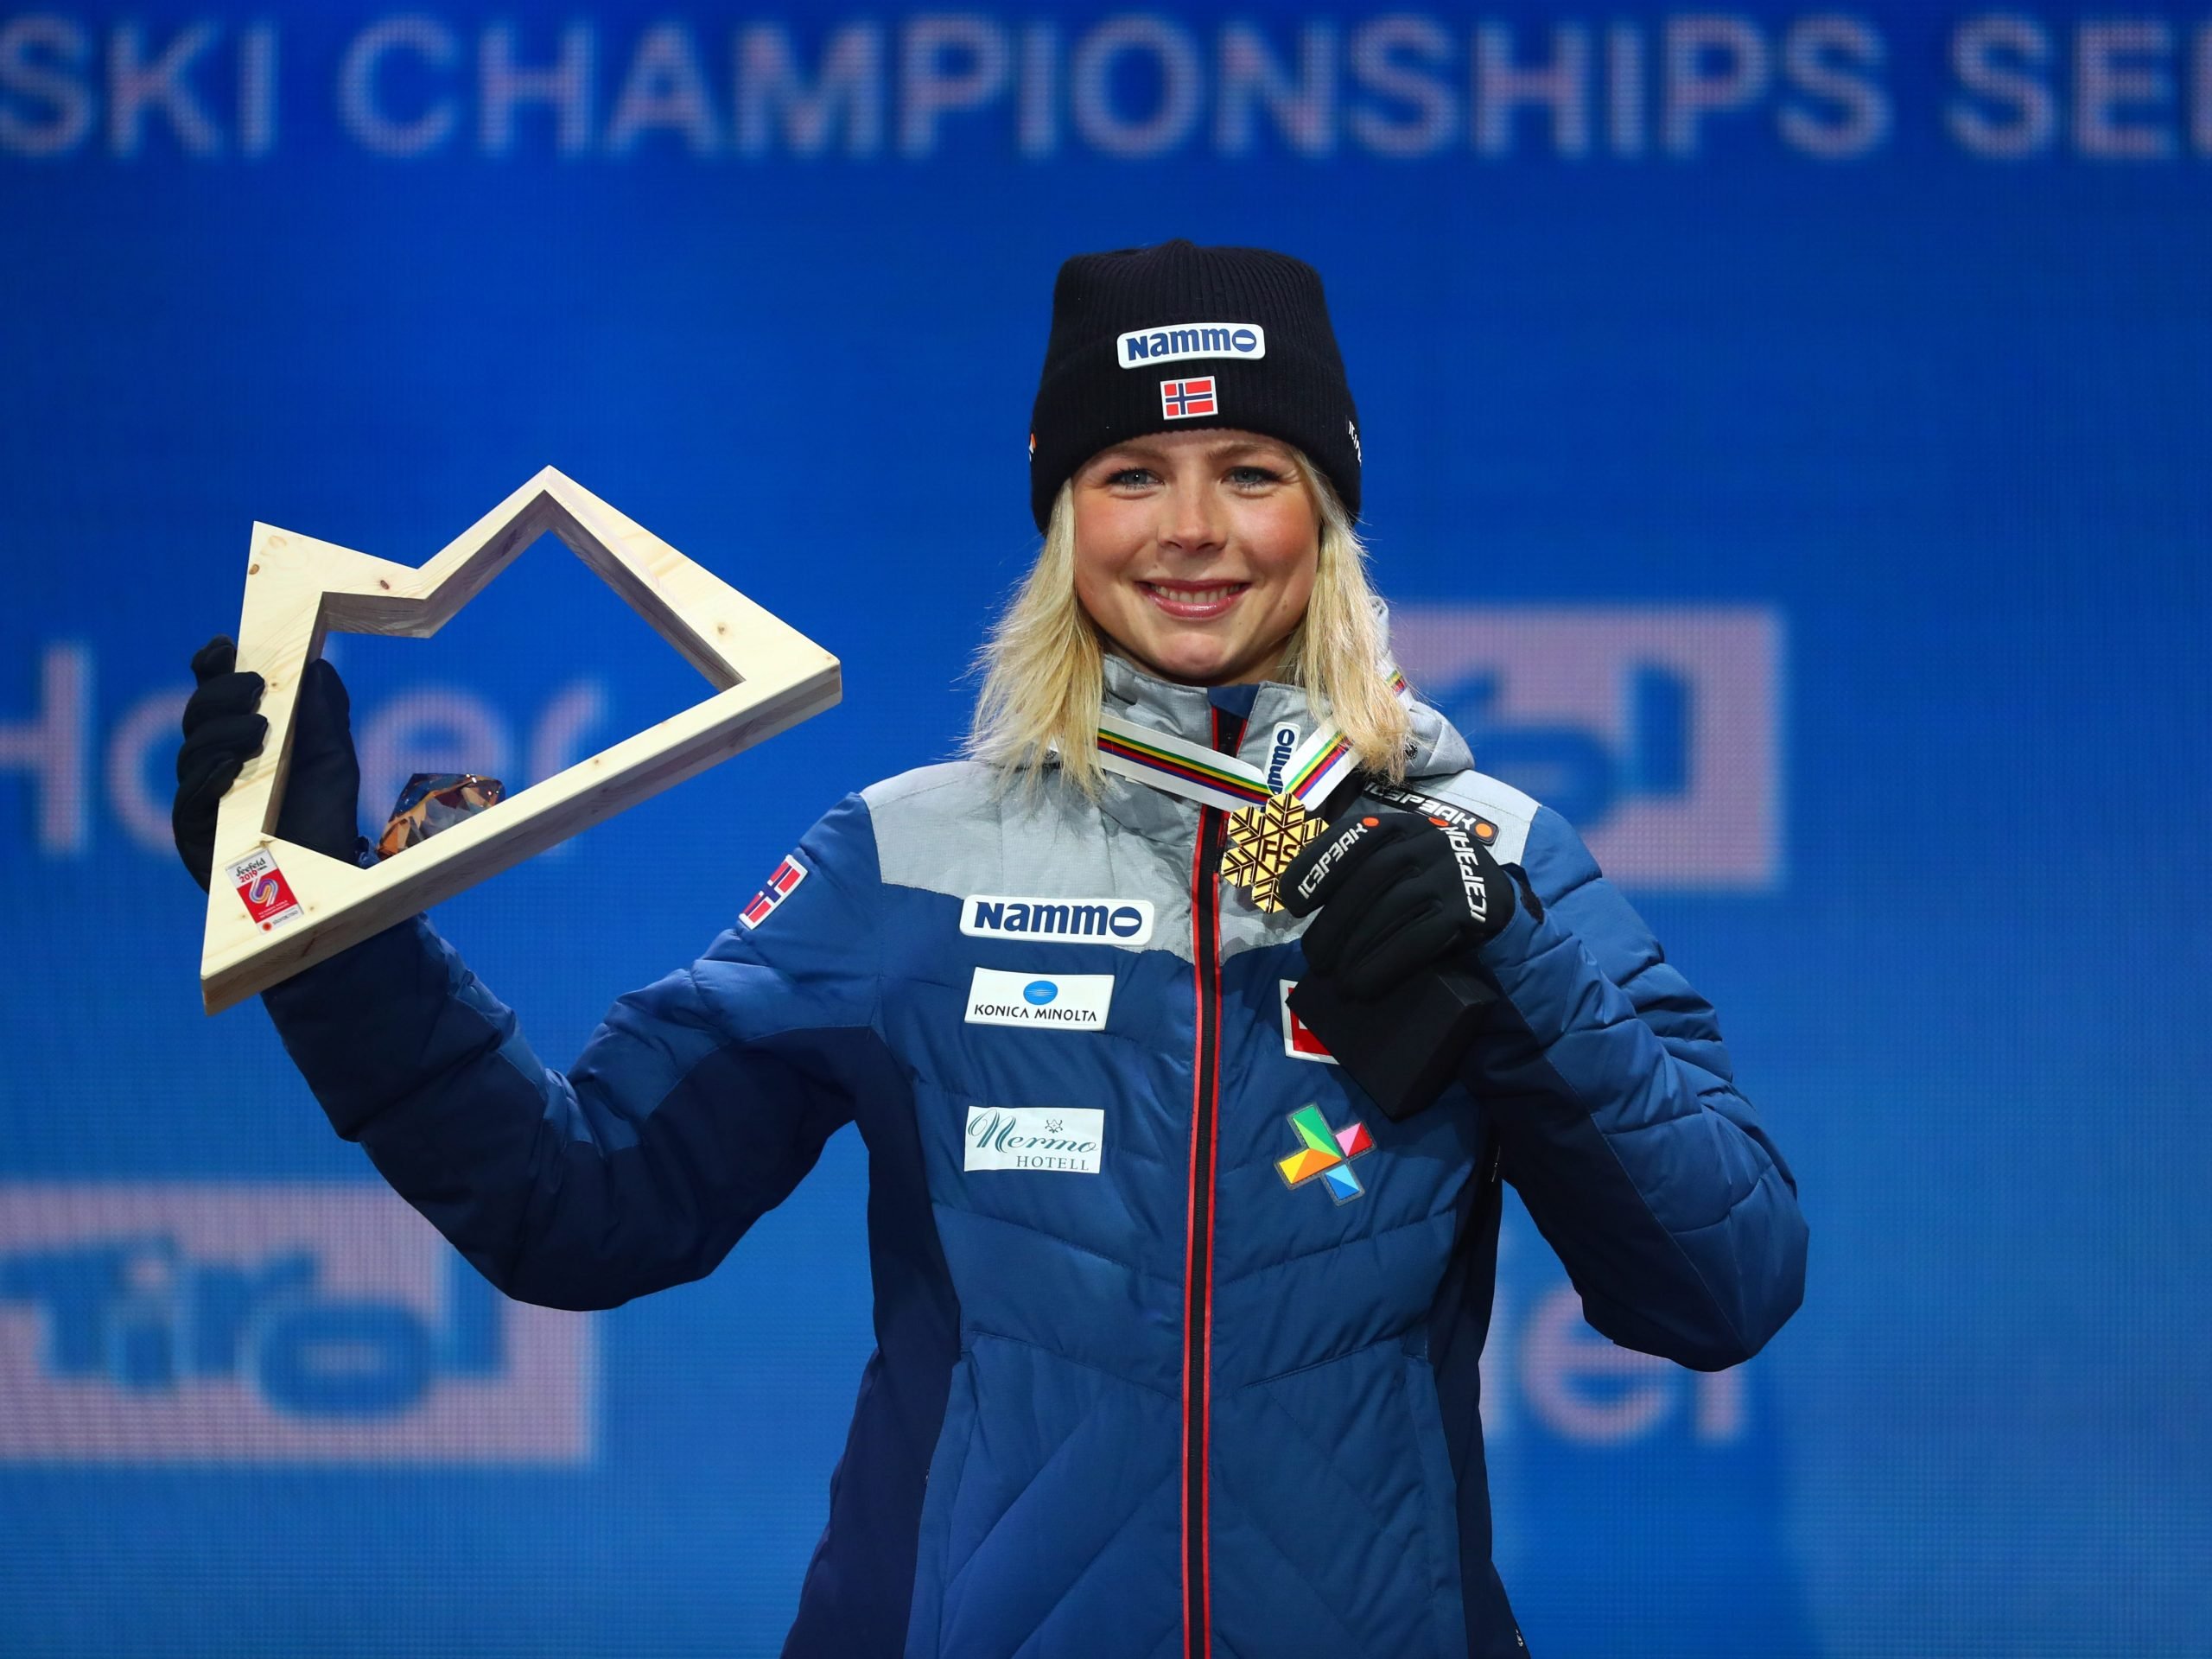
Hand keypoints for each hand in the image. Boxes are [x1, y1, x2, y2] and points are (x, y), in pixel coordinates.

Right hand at [172, 636, 362, 890]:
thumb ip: (324, 715)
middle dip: (221, 694)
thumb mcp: (334, 760)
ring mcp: (199, 796)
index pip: (214, 693)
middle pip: (196, 715)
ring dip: (221, 734)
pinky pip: (189, 799)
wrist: (329, 875)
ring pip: (190, 752)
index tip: (224, 645)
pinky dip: (208, 777)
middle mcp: (212, 761)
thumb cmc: (326, 816)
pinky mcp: (193, 832)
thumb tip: (317, 666)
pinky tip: (228, 766)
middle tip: (255, 686)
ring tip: (257, 731)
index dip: (212, 666)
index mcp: (240, 737)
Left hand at [1279, 808, 1517, 998]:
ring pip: (1394, 906)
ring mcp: (1454, 869)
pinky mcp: (1475, 905)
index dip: (1318, 866)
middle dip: (1335, 921)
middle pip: (1371, 876)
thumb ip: (1360, 870)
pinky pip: (1423, 936)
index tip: (1292, 903)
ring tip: (1337, 979)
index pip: (1352, 835)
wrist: (1500, 904)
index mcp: (1402, 824)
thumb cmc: (1430, 888)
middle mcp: (1429, 837)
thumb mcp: (1400, 865)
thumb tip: (1295, 902)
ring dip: (1358, 947)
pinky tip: (1365, 984)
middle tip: (1314, 959)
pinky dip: (1386, 962)